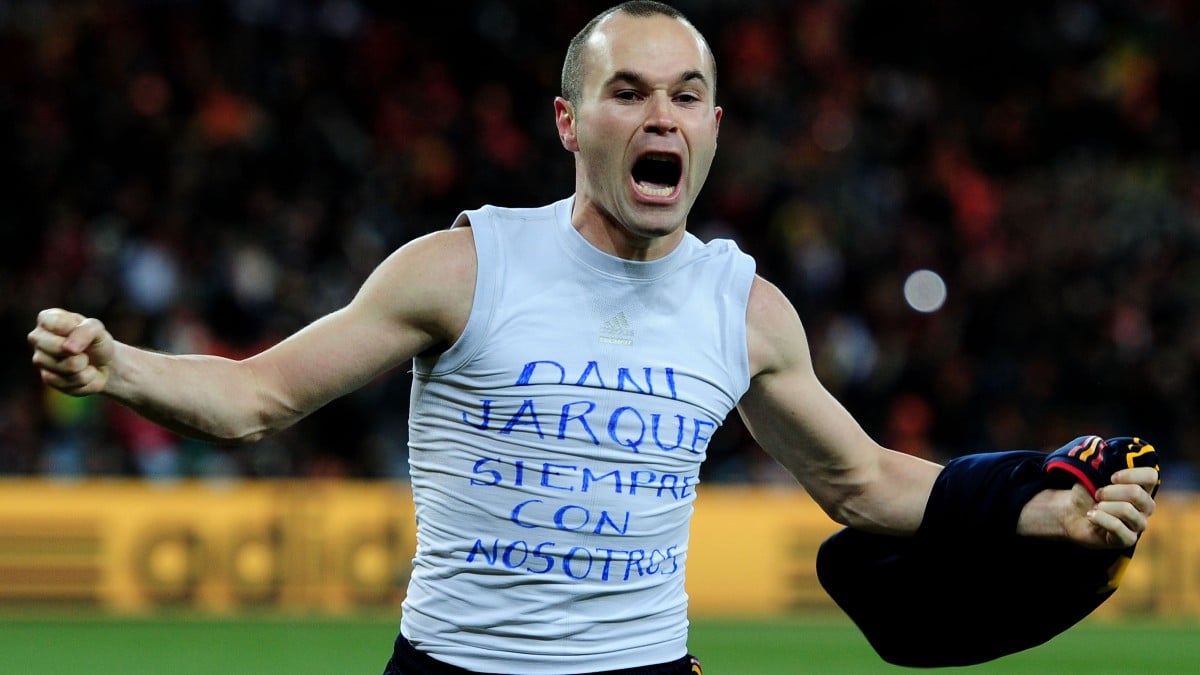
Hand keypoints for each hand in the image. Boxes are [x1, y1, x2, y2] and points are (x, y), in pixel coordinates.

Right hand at [28, 308, 114, 395]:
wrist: (104, 365)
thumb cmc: (96, 341)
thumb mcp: (97, 328)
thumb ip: (85, 330)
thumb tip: (69, 349)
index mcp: (46, 319)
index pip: (56, 323)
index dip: (75, 330)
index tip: (83, 330)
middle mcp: (37, 338)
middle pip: (59, 347)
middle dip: (80, 350)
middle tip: (83, 349)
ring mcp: (39, 359)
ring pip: (68, 365)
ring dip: (84, 364)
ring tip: (83, 360)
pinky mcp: (48, 379)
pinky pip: (72, 380)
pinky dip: (85, 377)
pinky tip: (82, 372)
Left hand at [1018, 465, 1157, 548]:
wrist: (1070, 514)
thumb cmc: (1086, 493)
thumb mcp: (1092, 474)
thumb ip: (1100, 463)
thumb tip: (1101, 447)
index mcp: (1142, 488)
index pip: (1151, 476)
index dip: (1131, 474)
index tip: (1111, 477)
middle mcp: (1145, 507)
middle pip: (1137, 494)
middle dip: (1110, 491)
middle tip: (1097, 494)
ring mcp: (1138, 525)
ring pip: (1127, 510)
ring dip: (1104, 506)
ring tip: (1095, 507)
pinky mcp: (1127, 540)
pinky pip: (1118, 527)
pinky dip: (1100, 518)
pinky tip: (1091, 516)